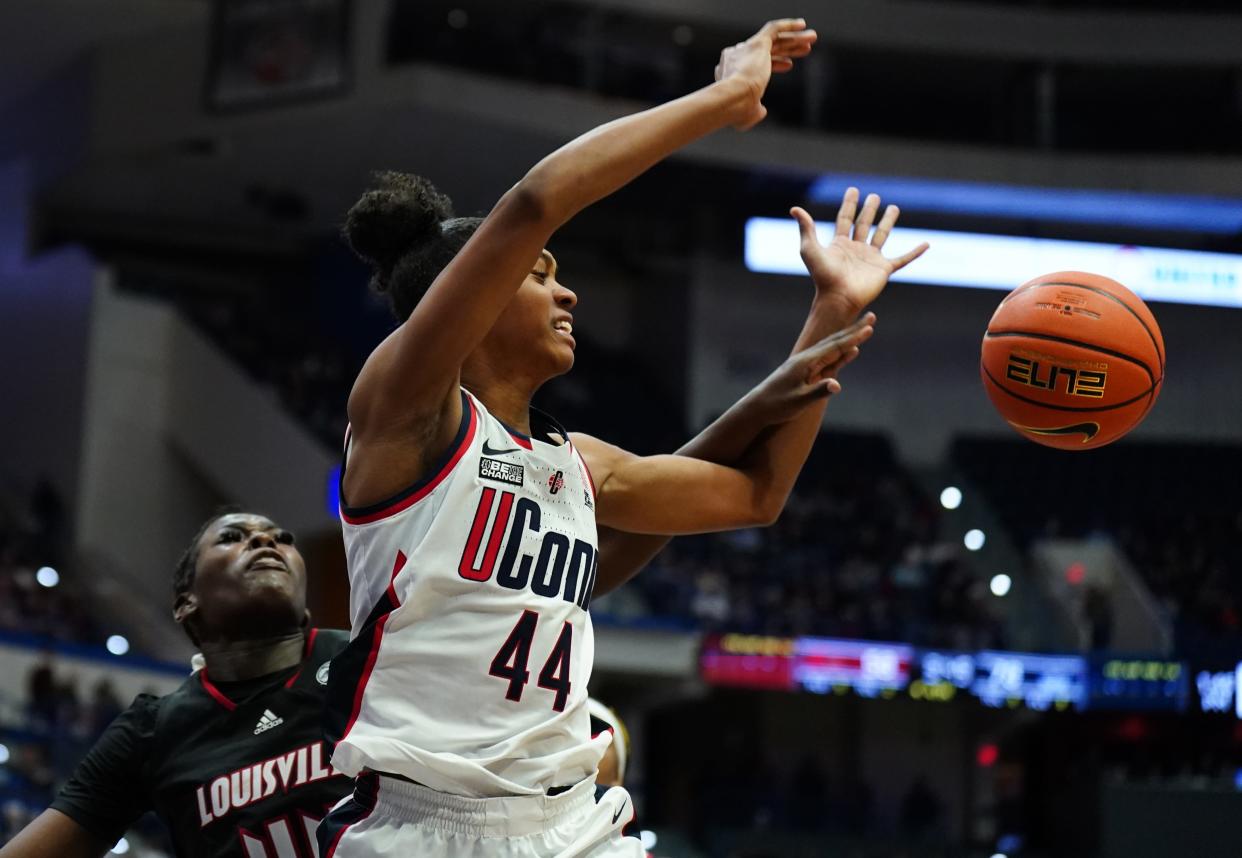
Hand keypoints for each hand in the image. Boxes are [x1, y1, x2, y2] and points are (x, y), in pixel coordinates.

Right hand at [715, 19, 816, 129]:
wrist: (734, 99)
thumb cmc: (737, 112)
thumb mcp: (747, 116)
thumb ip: (755, 111)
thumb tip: (762, 112)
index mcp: (730, 72)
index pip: (756, 63)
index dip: (775, 63)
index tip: (789, 65)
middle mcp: (736, 57)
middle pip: (767, 50)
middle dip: (788, 49)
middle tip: (805, 50)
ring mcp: (746, 49)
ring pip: (774, 40)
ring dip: (794, 39)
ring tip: (812, 38)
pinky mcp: (757, 44)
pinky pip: (774, 29)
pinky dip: (788, 25)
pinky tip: (802, 25)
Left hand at [750, 313, 875, 422]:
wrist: (758, 406)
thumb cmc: (776, 405)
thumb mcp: (798, 401)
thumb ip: (818, 391)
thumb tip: (837, 384)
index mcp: (806, 362)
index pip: (834, 347)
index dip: (853, 337)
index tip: (869, 328)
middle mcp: (807, 358)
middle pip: (836, 341)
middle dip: (855, 329)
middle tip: (872, 317)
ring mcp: (807, 364)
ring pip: (833, 348)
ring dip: (850, 337)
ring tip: (864, 328)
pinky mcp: (807, 371)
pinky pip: (828, 359)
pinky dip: (842, 353)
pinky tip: (851, 350)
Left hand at [792, 188, 928, 318]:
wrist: (837, 298)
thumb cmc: (822, 276)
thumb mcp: (810, 249)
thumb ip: (806, 228)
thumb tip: (795, 208)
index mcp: (839, 244)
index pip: (845, 219)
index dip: (849, 204)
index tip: (853, 190)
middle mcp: (856, 249)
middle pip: (864, 224)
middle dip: (869, 210)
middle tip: (874, 196)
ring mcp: (870, 259)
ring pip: (882, 235)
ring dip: (888, 222)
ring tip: (894, 208)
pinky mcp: (883, 270)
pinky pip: (903, 259)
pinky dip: (915, 252)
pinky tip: (926, 244)